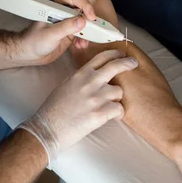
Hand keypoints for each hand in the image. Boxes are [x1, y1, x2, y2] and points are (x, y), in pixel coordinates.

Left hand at [15, 0, 96, 65]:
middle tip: (93, 27)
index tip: (91, 18)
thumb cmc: (34, 41)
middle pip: (85, 6)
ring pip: (86, 21)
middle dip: (91, 17)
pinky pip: (84, 32)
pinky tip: (80, 46)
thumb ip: (66, 27)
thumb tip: (82, 21)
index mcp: (57, 6)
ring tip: (83, 42)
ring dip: (89, 30)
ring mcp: (68, 22)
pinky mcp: (71, 32)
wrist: (29, 54)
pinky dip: (85, 38)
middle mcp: (64, 11)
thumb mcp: (50, 34)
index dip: (86, 6)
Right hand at [18, 50, 137, 164]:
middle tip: (133, 64)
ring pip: (119, 91)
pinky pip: (119, 109)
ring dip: (117, 99)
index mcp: (80, 74)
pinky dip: (118, 113)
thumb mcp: (66, 85)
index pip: (101, 57)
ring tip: (110, 106)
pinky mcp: (100, 113)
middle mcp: (89, 83)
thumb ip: (81, 78)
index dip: (114, 53)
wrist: (48, 128)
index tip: (121, 54)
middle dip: (127, 63)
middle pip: (115, 66)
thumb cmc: (54, 109)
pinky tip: (113, 116)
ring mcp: (95, 98)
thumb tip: (93, 74)